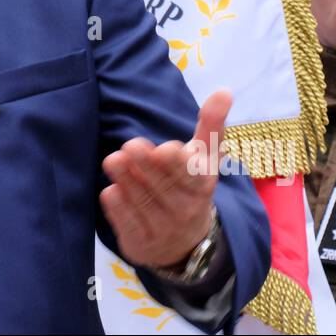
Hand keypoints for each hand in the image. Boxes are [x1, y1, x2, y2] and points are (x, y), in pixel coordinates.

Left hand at [99, 88, 232, 269]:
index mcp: (202, 186)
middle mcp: (185, 210)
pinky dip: (118, 207)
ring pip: (142, 202)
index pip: (192, 176)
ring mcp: (162, 230)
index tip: (166, 148)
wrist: (186, 242)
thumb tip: (224, 91)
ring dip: (126, 180)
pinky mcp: (140, 244)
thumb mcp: (205, 159)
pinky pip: (127, 223)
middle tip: (130, 145)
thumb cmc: (190, 186)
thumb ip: (211, 125)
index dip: (178, 164)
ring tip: (113, 160)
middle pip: (163, 187)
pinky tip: (111, 191)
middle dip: (146, 166)